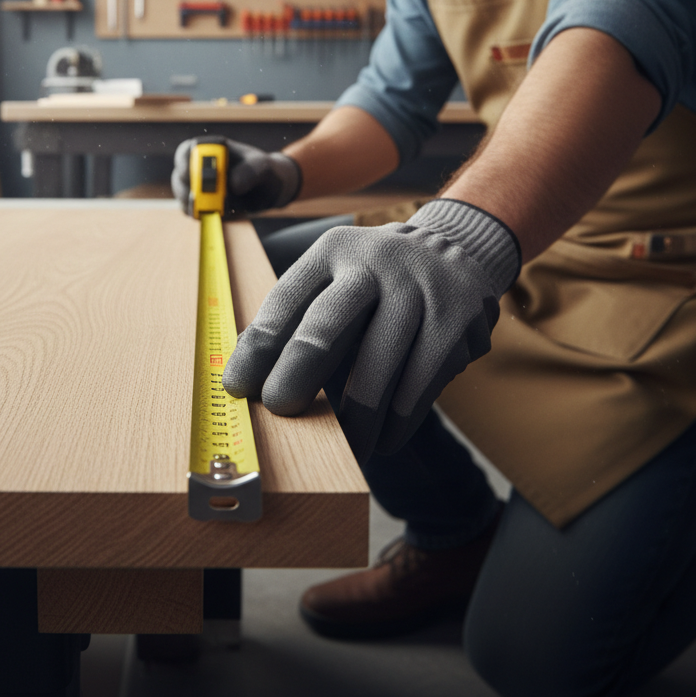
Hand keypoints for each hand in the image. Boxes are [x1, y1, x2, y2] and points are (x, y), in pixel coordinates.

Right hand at [171, 137, 301, 215]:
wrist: (268, 189)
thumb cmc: (264, 171)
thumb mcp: (263, 167)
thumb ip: (250, 171)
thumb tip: (232, 185)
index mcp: (211, 149)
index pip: (188, 150)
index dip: (184, 161)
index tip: (191, 172)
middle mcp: (199, 166)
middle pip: (180, 176)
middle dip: (187, 188)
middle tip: (199, 197)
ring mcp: (198, 186)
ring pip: (183, 195)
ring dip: (193, 203)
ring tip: (213, 208)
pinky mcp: (202, 205)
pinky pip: (193, 211)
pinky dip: (201, 214)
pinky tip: (217, 213)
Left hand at [222, 199, 520, 462]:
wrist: (457, 249)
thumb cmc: (375, 280)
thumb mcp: (334, 277)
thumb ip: (295, 318)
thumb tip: (244, 371)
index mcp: (332, 252)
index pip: (286, 300)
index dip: (258, 347)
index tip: (238, 387)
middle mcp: (374, 264)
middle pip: (327, 326)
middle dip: (297, 373)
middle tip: (280, 409)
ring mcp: (419, 290)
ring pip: (378, 367)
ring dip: (357, 418)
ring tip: (344, 447)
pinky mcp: (456, 321)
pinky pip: (421, 383)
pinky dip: (399, 420)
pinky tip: (385, 439)